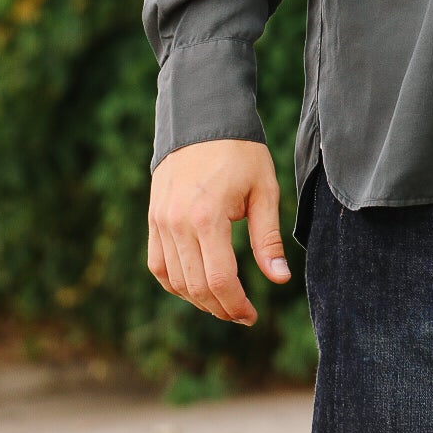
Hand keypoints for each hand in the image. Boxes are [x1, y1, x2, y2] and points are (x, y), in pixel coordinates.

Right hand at [148, 138, 291, 324]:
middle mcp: (178, 223)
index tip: (252, 315)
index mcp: (208, 217)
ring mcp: (161, 221)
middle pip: (196, 287)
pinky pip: (158, 265)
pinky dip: (175, 283)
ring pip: (175, 281)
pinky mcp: (153, 218)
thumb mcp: (263, 189)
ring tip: (223, 301)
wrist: (203, 117)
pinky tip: (196, 286)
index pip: (219, 280)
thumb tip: (280, 279)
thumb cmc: (240, 151)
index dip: (237, 305)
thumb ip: (268, 239)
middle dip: (221, 308)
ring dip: (199, 299)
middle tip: (242, 313)